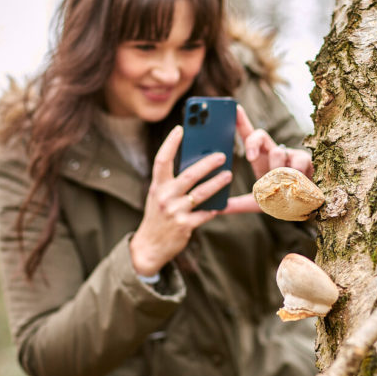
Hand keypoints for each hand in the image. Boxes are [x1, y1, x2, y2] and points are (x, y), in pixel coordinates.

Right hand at [129, 126, 231, 275]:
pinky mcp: (184, 226)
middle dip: (207, 164)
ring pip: (201, 193)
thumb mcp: (159, 196)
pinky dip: (213, 209)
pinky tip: (222, 205)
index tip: (180, 128)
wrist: (149, 247)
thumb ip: (173, 182)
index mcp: (157, 186)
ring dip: (217, 183)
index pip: (162, 160)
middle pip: (189, 175)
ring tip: (228, 175)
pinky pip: (204, 214)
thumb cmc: (158, 216)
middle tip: (222, 155)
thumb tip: (196, 164)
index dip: (170, 143)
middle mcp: (164, 196)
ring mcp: (174, 211)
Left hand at [221, 106, 312, 214]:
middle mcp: (274, 151)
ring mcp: (290, 154)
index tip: (234, 108)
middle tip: (251, 158)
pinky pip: (296, 163)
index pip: (249, 136)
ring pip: (277, 152)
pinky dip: (294, 175)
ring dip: (277, 171)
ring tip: (282, 185)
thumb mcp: (258, 202)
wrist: (306, 206)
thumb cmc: (281, 199)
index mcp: (260, 158)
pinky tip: (298, 184)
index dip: (241, 122)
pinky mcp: (305, 159)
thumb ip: (239, 204)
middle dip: (253, 144)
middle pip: (260, 135)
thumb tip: (217, 210)